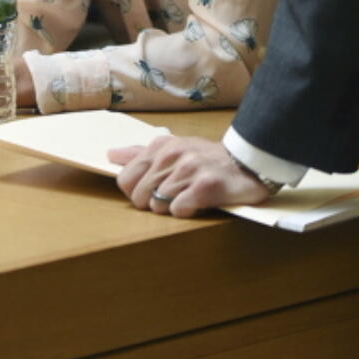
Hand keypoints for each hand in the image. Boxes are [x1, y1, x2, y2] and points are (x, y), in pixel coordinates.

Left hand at [107, 136, 270, 216]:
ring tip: (190, 196)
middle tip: (175, 196)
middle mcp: (172, 155)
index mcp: (161, 146)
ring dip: (174, 207)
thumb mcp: (172, 148)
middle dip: (154, 203)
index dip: (135, 193)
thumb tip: (110, 155)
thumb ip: (140, 153)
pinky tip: (199, 203)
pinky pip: (178, 210)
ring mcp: (188, 169)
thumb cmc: (207, 158)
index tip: (152, 191)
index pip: (125, 179)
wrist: (247, 163)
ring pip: (158, 206)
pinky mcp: (205, 186)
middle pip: (139, 197)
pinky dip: (187, 212)